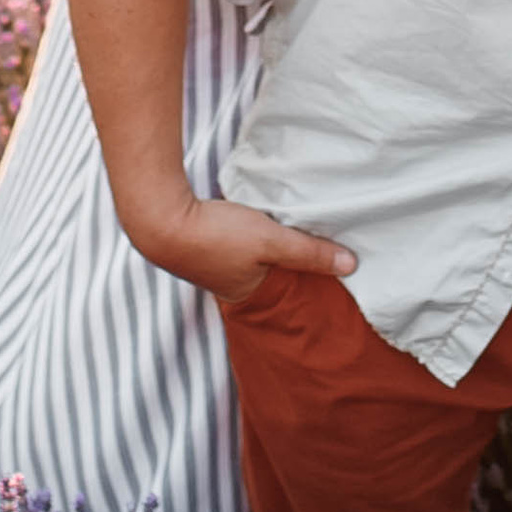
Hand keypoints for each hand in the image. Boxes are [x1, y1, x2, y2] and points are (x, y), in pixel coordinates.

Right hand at [133, 192, 356, 309]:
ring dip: (275, 245)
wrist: (159, 217)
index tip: (336, 273)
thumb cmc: (216, 236)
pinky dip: (257, 231)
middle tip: (324, 249)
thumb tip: (352, 265)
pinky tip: (266, 216)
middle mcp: (232, 285)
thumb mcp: (271, 241)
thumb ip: (309, 251)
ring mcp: (217, 262)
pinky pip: (243, 239)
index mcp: (248, 295)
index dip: (309, 284)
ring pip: (258, 256)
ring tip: (300, 230)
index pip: (288, 294)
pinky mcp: (208, 238)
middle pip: (273, 275)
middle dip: (294, 264)